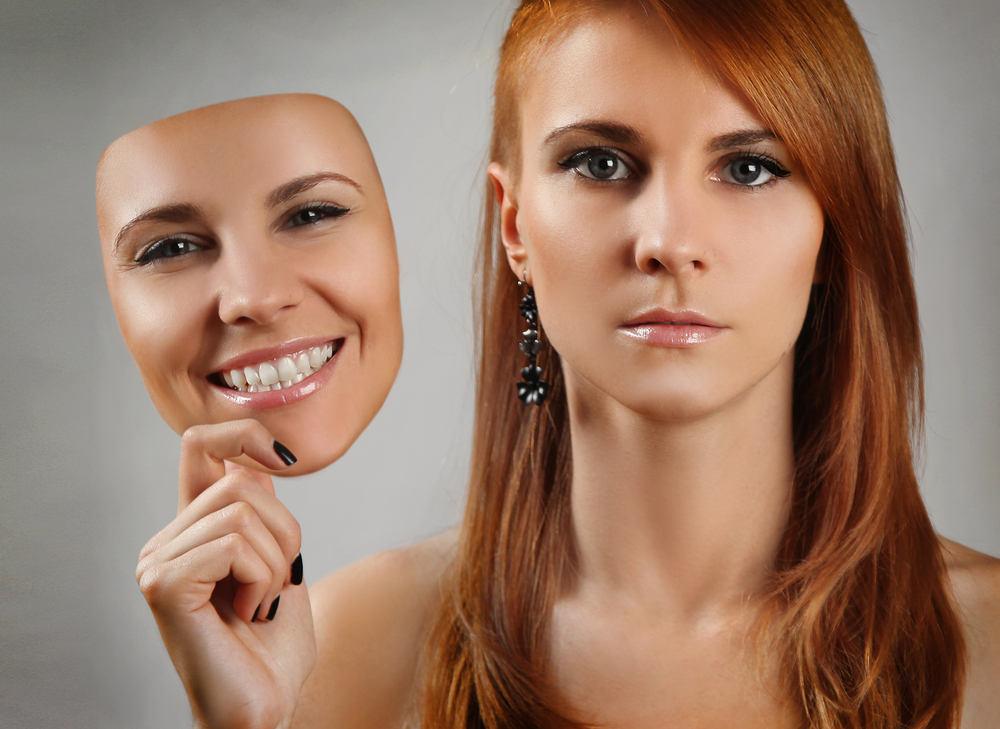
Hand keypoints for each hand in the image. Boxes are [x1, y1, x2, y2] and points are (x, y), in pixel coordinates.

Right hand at [136, 420, 316, 728]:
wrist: (264, 706)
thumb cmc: (272, 647)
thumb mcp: (278, 563)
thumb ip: (261, 515)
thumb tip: (256, 463)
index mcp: (193, 532)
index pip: (199, 445)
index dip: (243, 432)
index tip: (283, 457)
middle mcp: (167, 541)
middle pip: (241, 481)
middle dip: (284, 529)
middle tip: (279, 582)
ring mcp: (158, 562)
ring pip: (242, 510)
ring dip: (276, 561)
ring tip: (262, 604)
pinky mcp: (163, 583)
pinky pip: (233, 543)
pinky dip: (262, 578)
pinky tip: (250, 613)